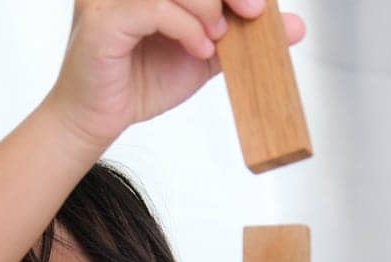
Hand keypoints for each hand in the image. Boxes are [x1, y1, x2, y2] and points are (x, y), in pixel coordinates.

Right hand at [42, 0, 305, 152]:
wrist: (95, 121)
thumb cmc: (138, 83)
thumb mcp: (203, 53)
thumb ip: (241, 34)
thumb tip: (295, 26)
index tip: (257, 4)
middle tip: (250, 13)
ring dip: (207, 10)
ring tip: (212, 42)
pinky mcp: (100, 20)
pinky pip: (157, 9)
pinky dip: (187, 28)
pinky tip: (198, 49)